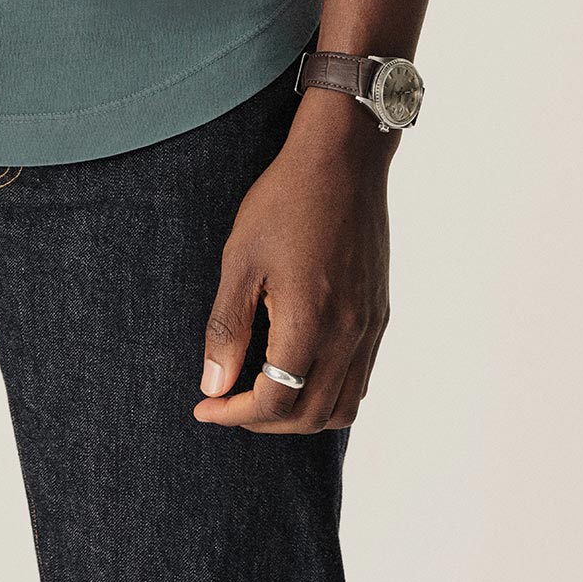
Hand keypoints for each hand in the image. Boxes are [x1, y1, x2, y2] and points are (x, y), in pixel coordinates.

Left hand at [193, 91, 392, 432]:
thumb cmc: (285, 202)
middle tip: (227, 403)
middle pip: (309, 416)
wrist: (343, 161)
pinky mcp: (378, 315)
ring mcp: (369, 327)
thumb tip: (213, 385)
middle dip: (262, 421)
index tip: (204, 406)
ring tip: (262, 396)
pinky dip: (328, 395)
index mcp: (309, 322)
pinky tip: (298, 372)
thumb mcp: (241, 258)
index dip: (234, 414)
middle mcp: (347, 335)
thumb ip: (227, 327)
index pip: (274, 401)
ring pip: (341, 408)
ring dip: (299, 416)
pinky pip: (359, 380)